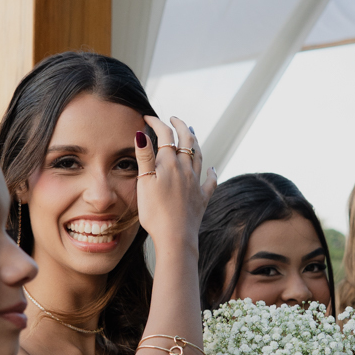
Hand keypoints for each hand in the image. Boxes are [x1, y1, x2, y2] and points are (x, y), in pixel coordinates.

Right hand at [133, 115, 215, 252]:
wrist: (175, 237)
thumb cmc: (155, 212)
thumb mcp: (144, 182)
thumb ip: (144, 157)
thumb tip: (142, 133)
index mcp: (169, 164)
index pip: (164, 135)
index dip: (156, 123)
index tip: (147, 117)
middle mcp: (186, 169)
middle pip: (186, 141)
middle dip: (180, 126)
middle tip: (174, 118)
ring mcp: (195, 183)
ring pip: (199, 156)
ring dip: (195, 142)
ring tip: (191, 133)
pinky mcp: (202, 198)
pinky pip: (210, 182)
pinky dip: (211, 173)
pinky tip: (212, 170)